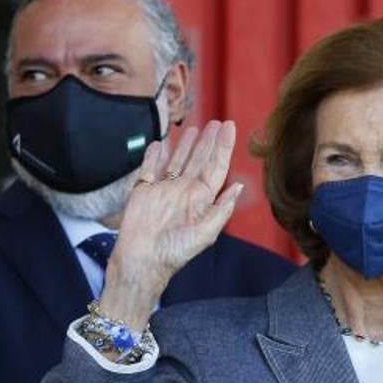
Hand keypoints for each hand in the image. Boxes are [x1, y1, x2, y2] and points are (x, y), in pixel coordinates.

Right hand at [99, 121, 243, 329]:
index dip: (223, 147)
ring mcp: (164, 190)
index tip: (229, 126)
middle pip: (199, 160)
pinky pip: (149, 169)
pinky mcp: (143, 191)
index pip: (216, 167)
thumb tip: (239, 187)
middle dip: (208, 142)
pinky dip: (154, 156)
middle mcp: (185, 191)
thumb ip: (222, 208)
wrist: (143, 260)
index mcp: (202, 199)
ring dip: (185, 145)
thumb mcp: (206, 232)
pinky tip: (159, 143)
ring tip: (194, 127)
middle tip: (216, 122)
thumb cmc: (176, 251)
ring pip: (177, 161)